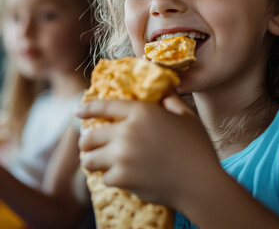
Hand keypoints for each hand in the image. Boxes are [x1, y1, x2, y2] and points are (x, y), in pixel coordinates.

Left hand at [77, 95, 217, 206]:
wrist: (201, 184)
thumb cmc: (197, 150)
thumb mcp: (187, 117)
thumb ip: (171, 102)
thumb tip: (163, 94)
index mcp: (141, 112)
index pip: (104, 106)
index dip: (87, 109)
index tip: (77, 112)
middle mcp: (126, 131)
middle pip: (89, 136)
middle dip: (86, 142)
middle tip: (89, 147)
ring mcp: (121, 155)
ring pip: (89, 159)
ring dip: (92, 161)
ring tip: (97, 163)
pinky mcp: (121, 177)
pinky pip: (105, 178)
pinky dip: (112, 179)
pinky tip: (123, 178)